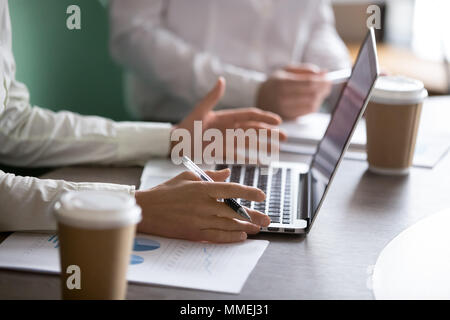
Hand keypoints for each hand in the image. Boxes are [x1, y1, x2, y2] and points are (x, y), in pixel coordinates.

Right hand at [135, 169, 270, 242]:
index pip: (231, 189)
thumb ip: (210, 175)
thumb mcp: (187, 177)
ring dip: (245, 227)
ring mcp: (198, 220)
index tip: (262, 196)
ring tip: (258, 228)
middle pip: (234, 211)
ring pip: (228, 225)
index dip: (249, 192)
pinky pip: (216, 236)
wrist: (147, 209)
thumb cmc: (166, 191)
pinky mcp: (193, 233)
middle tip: (267, 220)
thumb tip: (228, 173)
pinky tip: (241, 236)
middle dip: (253, 216)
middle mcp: (203, 204)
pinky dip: (230, 237)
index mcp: (202, 188)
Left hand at [173, 77, 286, 161]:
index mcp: (226, 117)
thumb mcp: (199, 111)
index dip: (264, 117)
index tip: (277, 121)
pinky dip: (250, 158)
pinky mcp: (223, 152)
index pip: (249, 116)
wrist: (176, 143)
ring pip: (250, 143)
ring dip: (264, 145)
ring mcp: (227, 141)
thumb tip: (221, 80)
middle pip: (254, 130)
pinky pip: (239, 155)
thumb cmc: (186, 126)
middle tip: (285, 137)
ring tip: (278, 149)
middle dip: (269, 133)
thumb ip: (211, 97)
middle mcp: (230, 129)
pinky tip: (261, 161)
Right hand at [257, 64, 331, 119]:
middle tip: (328, 84)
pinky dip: (314, 105)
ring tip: (320, 91)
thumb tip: (324, 72)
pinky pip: (307, 112)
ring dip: (320, 98)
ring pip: (311, 104)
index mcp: (282, 83)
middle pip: (311, 94)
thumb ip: (305, 70)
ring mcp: (284, 109)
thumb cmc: (276, 82)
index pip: (308, 83)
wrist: (260, 98)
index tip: (329, 78)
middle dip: (323, 89)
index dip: (322, 81)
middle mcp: (282, 97)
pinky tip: (313, 99)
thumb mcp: (287, 70)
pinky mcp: (287, 117)